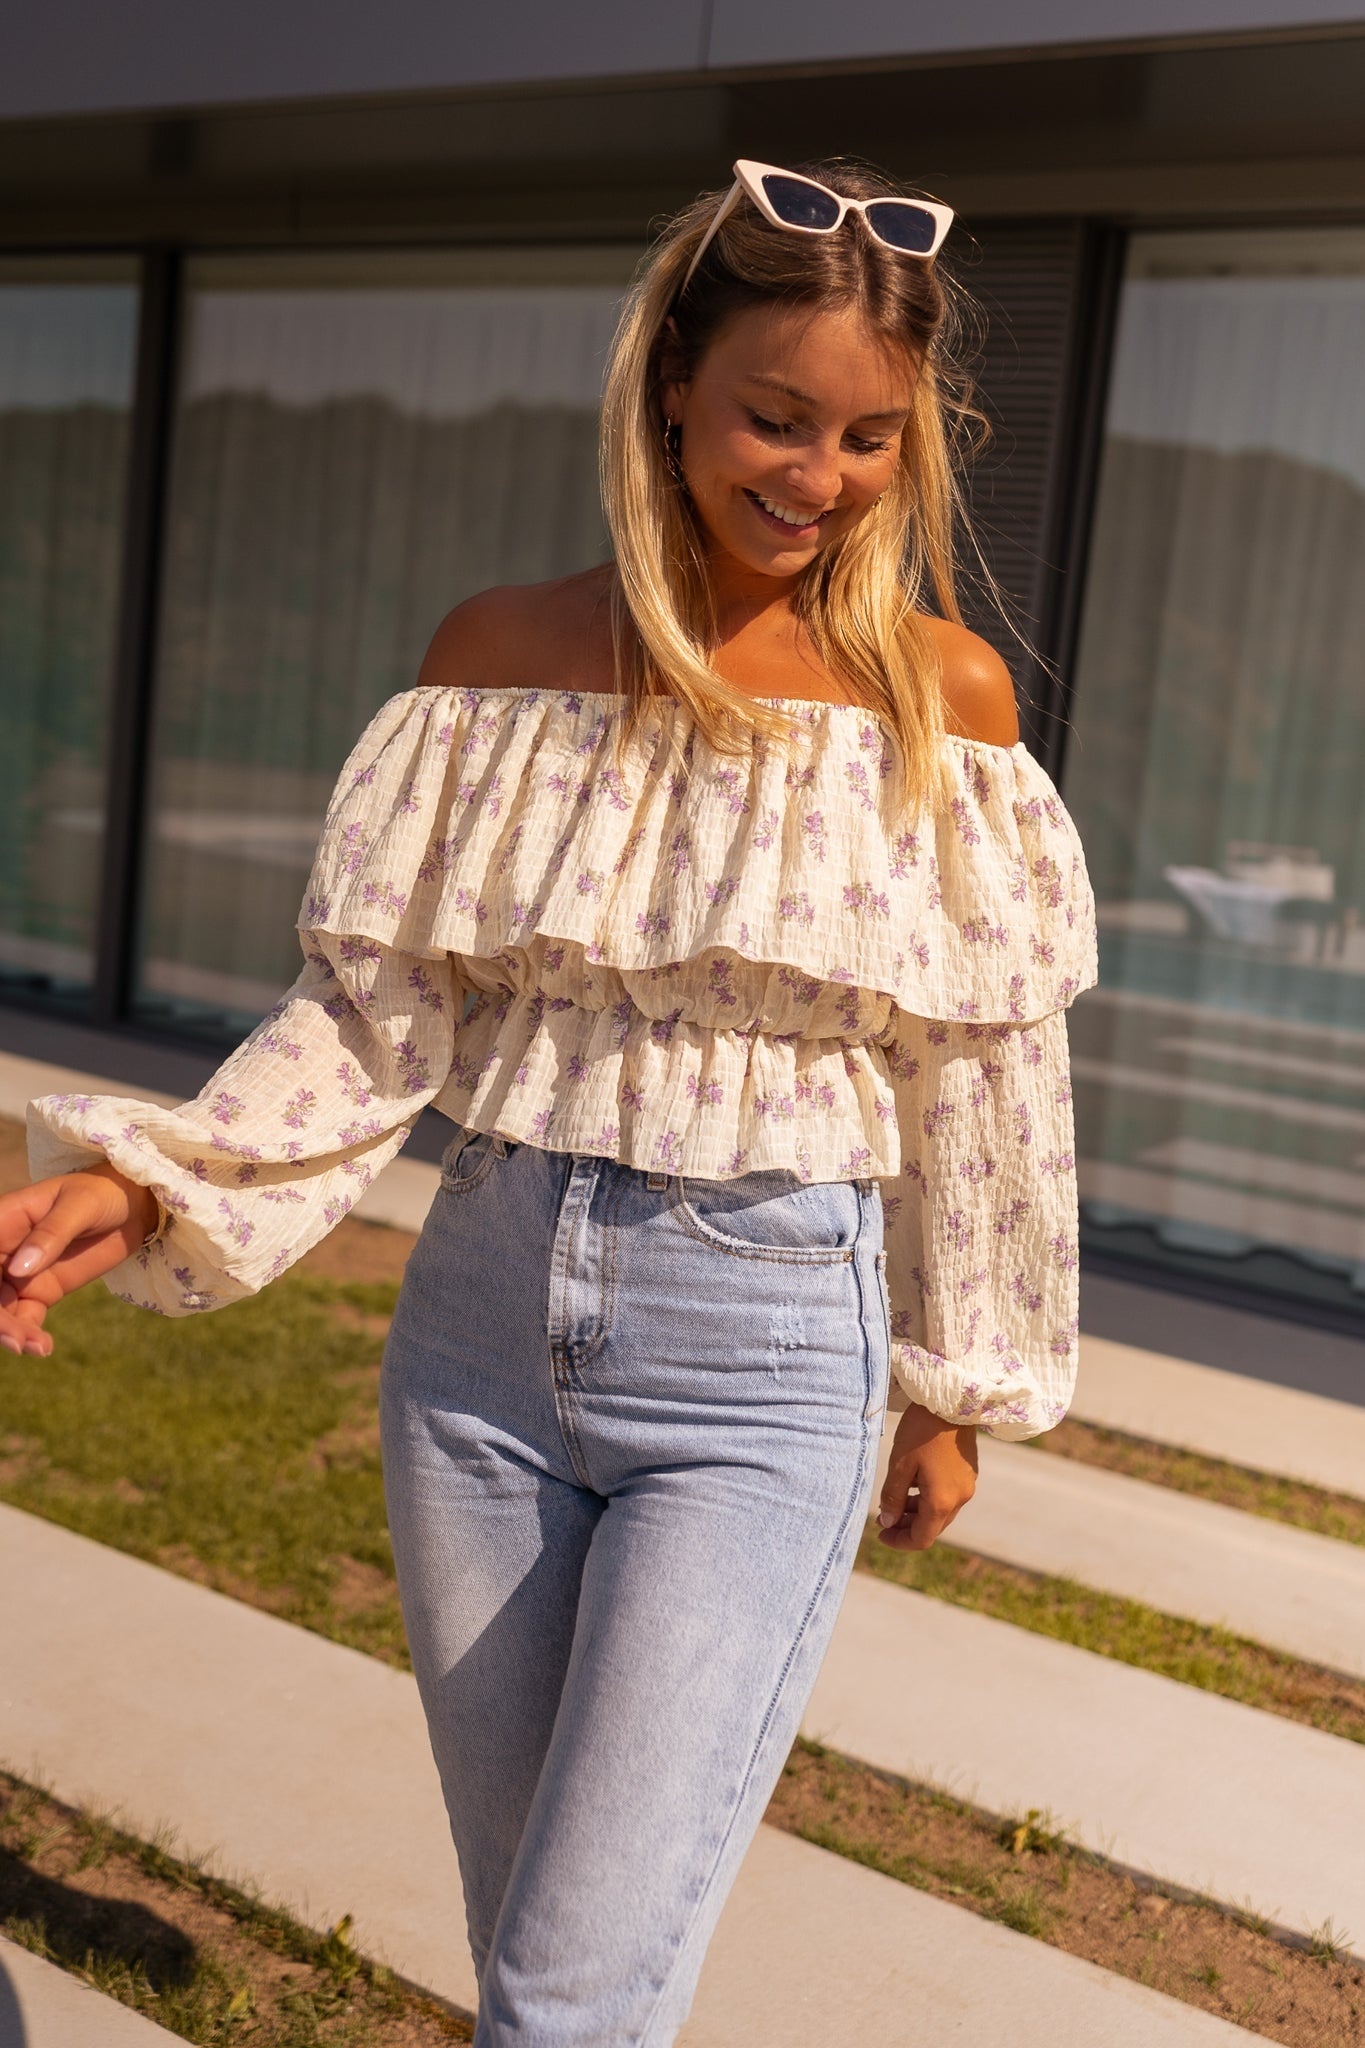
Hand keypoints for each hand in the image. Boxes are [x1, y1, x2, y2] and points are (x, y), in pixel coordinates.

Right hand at [0, 1165, 158, 1358]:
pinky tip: (42, 1347)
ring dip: (11, 1332)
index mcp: (3, 1221)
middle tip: (16, 1339)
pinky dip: (28, 1336)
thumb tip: (18, 1268)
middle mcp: (4, 1251)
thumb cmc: (102, 1193)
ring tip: (35, 1346)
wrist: (134, 1206)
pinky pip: (24, 1319)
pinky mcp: (41, 1292)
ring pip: (1, 1310)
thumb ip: (51, 1234)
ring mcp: (20, 1274)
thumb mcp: (80, 1206)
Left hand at [876, 1402, 977, 1550]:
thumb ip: (893, 1497)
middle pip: (932, 1527)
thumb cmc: (921, 1431)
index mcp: (942, 1501)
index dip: (899, 1541)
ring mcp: (967, 1486)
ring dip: (917, 1512)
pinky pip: (948, 1496)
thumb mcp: (900, 1465)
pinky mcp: (968, 1473)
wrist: (951, 1401)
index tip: (880, 1534)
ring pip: (940, 1512)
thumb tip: (887, 1522)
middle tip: (882, 1517)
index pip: (921, 1539)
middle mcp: (959, 1498)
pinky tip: (912, 1484)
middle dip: (906, 1527)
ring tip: (893, 1500)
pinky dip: (929, 1499)